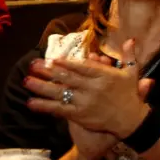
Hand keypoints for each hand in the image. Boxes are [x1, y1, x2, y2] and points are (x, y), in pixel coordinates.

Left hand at [25, 39, 151, 139]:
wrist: (131, 120)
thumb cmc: (130, 95)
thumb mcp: (132, 73)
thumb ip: (129, 56)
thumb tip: (130, 39)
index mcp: (105, 76)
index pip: (83, 67)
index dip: (67, 63)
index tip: (53, 59)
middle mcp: (93, 88)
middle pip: (68, 77)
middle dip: (49, 71)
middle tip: (33, 64)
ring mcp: (85, 102)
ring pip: (60, 92)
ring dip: (42, 86)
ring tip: (26, 81)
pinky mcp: (80, 115)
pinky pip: (60, 109)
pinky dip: (45, 106)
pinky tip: (31, 102)